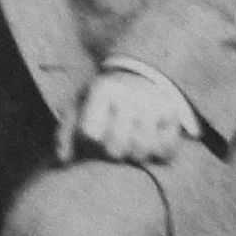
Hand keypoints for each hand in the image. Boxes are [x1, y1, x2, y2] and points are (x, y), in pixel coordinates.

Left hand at [59, 71, 184, 166]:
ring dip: (134, 156)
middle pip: (116, 147)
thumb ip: (66, 133)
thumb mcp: (80, 106)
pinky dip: (157, 154)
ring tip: (130, 146)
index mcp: (103, 89)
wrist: (139, 76)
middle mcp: (130, 93)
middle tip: (113, 145)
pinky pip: (166, 149)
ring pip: (142, 150)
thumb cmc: (103, 100)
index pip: (90, 134)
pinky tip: (150, 145)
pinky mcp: (173, 112)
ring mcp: (154, 103)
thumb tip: (63, 159)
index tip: (92, 137)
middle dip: (111, 152)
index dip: (89, 143)